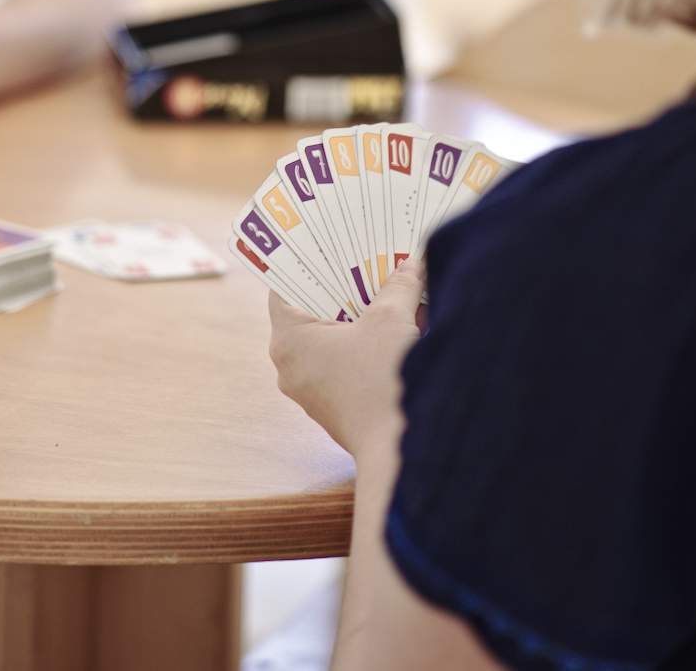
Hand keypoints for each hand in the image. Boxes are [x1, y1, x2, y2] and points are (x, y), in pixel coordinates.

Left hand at [268, 258, 426, 457]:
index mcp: (289, 340)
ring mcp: (312, 391)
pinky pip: (344, 364)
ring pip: (331, 340)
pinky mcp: (336, 408)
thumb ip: (398, 285)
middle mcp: (291, 367)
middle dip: (342, 286)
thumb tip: (410, 263)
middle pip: (312, 312)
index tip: (328, 243)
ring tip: (385, 286)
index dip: (308, 263)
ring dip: (358, 316)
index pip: (286, 287)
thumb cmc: (384, 380)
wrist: (401, 452)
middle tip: (366, 257)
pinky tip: (396, 327)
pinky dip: (365, 344)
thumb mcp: (391, 320)